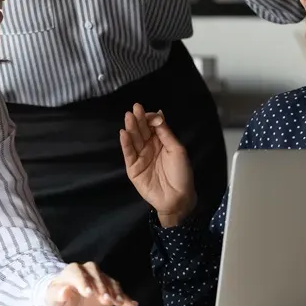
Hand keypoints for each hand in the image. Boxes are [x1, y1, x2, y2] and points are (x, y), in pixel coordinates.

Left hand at [47, 262, 137, 305]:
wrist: (67, 299)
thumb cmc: (58, 298)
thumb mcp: (54, 298)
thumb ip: (58, 294)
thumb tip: (64, 290)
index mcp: (72, 272)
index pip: (78, 272)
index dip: (83, 281)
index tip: (88, 293)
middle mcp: (88, 272)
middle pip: (96, 274)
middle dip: (101, 286)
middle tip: (105, 299)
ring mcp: (100, 279)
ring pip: (109, 281)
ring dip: (114, 291)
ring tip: (118, 303)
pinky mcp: (109, 289)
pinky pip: (119, 291)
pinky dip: (126, 298)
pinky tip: (132, 305)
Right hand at [120, 103, 195, 226]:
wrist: (178, 197)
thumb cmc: (181, 173)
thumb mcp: (177, 149)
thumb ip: (165, 132)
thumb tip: (159, 113)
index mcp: (161, 142)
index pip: (152, 126)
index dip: (149, 118)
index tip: (148, 112)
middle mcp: (149, 147)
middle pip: (142, 131)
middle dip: (139, 119)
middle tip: (135, 108)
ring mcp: (140, 157)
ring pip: (134, 140)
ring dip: (131, 128)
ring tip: (128, 117)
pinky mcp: (133, 169)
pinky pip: (128, 154)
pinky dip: (125, 144)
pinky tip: (124, 133)